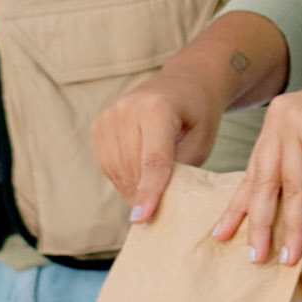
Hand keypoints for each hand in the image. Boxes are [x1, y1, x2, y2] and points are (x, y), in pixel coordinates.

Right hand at [95, 65, 227, 223]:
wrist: (185, 81)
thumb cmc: (199, 114)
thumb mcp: (203, 141)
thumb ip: (181, 170)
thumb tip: (156, 202)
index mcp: (158, 108)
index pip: (153, 159)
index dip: (149, 191)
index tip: (142, 219)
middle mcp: (128, 108)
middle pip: (132, 167)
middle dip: (143, 194)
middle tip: (158, 213)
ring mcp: (110, 114)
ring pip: (115, 169)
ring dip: (131, 188)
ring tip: (149, 196)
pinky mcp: (99, 123)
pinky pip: (106, 164)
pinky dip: (121, 177)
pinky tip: (137, 177)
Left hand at [211, 74, 301, 263]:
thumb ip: (300, 171)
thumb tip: (279, 216)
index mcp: (277, 118)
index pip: (254, 169)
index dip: (239, 205)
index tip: (223, 234)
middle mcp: (283, 118)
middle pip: (266, 181)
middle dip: (260, 224)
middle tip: (254, 257)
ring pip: (293, 190)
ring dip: (293, 229)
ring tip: (290, 258)